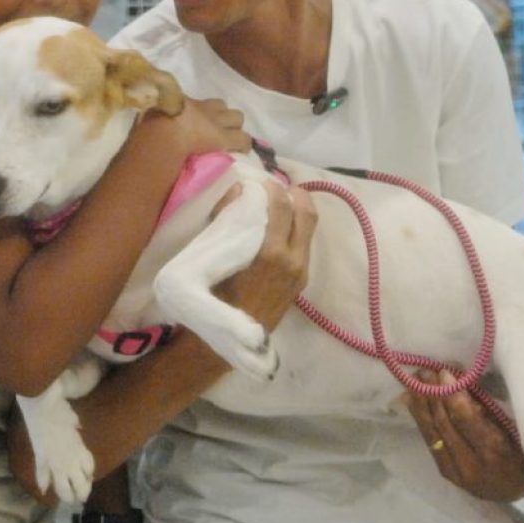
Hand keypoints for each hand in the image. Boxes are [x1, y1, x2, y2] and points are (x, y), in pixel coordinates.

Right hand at [137, 96, 249, 159]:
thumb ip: (153, 115)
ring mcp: (215, 121)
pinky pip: (243, 139)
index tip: (196, 122)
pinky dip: (242, 144)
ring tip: (228, 142)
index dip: (199, 112)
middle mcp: (201, 107)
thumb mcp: (147, 117)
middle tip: (215, 132)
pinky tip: (240, 153)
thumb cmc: (148, 130)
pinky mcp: (225, 138)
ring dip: (233, 127)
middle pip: (220, 105)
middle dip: (221, 116)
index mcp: (180, 101)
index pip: (196, 102)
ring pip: (236, 116)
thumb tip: (150, 119)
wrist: (162, 138)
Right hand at [215, 181, 316, 332]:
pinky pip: (304, 246)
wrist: (229, 341)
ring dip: (298, 212)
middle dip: (296, 194)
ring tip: (281, 204)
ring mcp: (300, 273)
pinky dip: (296, 230)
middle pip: (307, 214)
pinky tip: (279, 229)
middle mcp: (294, 262)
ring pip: (309, 230)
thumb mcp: (214, 255)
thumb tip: (239, 190)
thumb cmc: (215, 297)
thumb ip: (226, 219)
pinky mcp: (301, 282)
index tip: (262, 181)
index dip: (274, 188)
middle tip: (280, 186)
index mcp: (272, 254)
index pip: (283, 207)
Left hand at [406, 368, 523, 501]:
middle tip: (425, 370)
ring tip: (414, 380)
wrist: (513, 494)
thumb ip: (486, 409)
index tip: (444, 372)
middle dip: (433, 394)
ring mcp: (454, 470)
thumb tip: (459, 383)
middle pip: (445, 424)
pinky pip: (429, 439)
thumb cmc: (520, 455)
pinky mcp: (444, 470)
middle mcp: (471, 464)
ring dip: (421, 402)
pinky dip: (419, 417)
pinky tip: (411, 399)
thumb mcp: (513, 431)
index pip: (466, 420)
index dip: (452, 395)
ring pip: (432, 431)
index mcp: (495, 453)